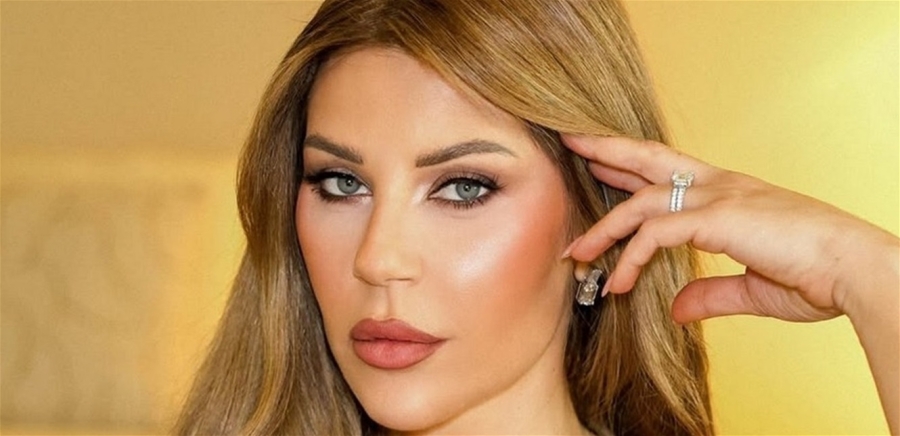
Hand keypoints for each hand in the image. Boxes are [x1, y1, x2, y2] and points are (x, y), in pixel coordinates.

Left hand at [561, 135, 897, 324]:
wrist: (856, 269)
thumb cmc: (817, 275)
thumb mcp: (753, 287)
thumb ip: (711, 293)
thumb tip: (678, 308)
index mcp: (729, 192)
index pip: (668, 170)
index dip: (631, 163)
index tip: (600, 161)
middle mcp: (720, 185)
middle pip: (649, 157)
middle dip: (606, 149)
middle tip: (570, 141)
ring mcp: (718, 197)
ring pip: (641, 201)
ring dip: (603, 227)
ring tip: (576, 253)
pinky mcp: (718, 217)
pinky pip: (657, 233)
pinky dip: (632, 258)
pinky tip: (618, 284)